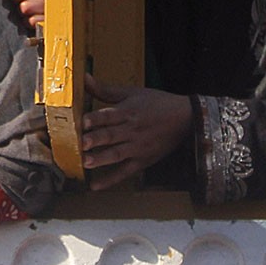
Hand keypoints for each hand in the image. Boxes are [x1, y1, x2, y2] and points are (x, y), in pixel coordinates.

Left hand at [81, 76, 195, 189]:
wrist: (185, 119)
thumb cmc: (156, 103)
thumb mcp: (132, 93)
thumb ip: (105, 90)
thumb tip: (84, 78)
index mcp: (128, 111)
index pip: (109, 115)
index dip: (95, 119)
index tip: (81, 122)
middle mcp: (132, 130)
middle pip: (111, 135)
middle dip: (95, 140)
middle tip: (80, 145)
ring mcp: (137, 147)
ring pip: (117, 154)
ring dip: (101, 159)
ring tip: (86, 163)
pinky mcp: (142, 161)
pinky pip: (125, 172)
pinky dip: (111, 180)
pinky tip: (95, 186)